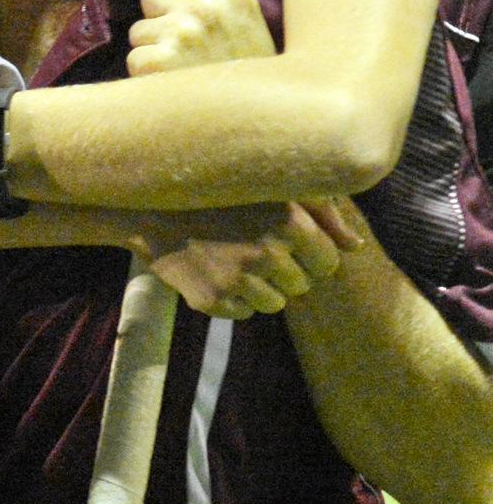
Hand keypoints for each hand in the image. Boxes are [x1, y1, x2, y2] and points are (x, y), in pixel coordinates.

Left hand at [127, 0, 274, 76]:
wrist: (260, 125)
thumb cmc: (251, 79)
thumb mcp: (249, 28)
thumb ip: (217, 6)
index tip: (189, 16)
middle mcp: (205, 8)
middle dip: (159, 17)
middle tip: (181, 46)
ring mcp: (180, 33)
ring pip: (138, 30)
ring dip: (152, 49)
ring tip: (182, 71)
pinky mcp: (156, 60)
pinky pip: (134, 58)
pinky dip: (146, 75)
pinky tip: (173, 86)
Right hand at [134, 201, 347, 317]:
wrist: (150, 210)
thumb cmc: (219, 195)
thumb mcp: (274, 190)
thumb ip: (322, 212)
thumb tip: (354, 246)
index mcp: (290, 225)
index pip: (327, 263)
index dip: (310, 257)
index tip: (287, 245)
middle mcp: (268, 254)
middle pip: (301, 286)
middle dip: (283, 273)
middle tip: (252, 250)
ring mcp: (238, 280)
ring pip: (273, 304)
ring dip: (259, 288)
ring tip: (233, 262)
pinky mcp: (212, 300)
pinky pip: (242, 313)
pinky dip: (233, 299)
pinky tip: (215, 274)